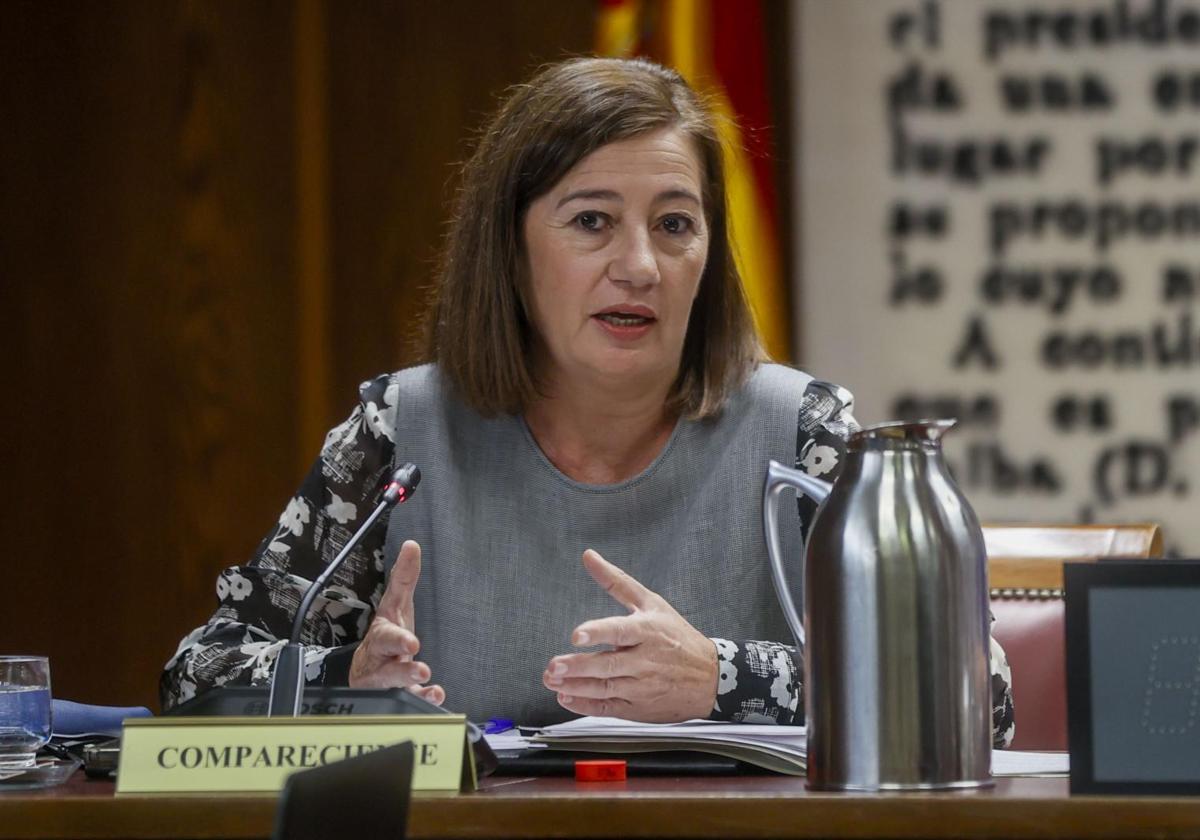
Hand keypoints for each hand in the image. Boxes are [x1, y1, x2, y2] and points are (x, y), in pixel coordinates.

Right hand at [349, 539, 444, 703]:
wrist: (365, 670)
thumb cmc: (385, 635)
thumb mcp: (395, 606)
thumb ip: (404, 578)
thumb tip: (412, 545)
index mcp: (382, 636)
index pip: (386, 637)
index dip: (397, 640)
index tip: (412, 643)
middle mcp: (383, 662)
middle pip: (387, 667)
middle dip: (402, 669)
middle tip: (422, 669)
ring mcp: (389, 682)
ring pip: (397, 688)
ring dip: (412, 685)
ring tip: (428, 680)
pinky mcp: (399, 698)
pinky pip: (410, 702)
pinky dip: (423, 699)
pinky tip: (436, 696)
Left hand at [542, 549, 717, 722]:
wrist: (709, 678)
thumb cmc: (678, 637)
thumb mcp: (651, 603)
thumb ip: (616, 581)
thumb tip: (589, 556)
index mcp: (648, 631)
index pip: (620, 631)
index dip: (598, 633)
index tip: (577, 635)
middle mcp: (645, 660)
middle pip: (607, 665)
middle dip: (578, 667)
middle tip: (553, 666)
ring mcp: (642, 687)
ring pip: (604, 689)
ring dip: (575, 687)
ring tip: (552, 680)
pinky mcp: (638, 708)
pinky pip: (608, 708)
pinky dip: (586, 705)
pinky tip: (567, 698)